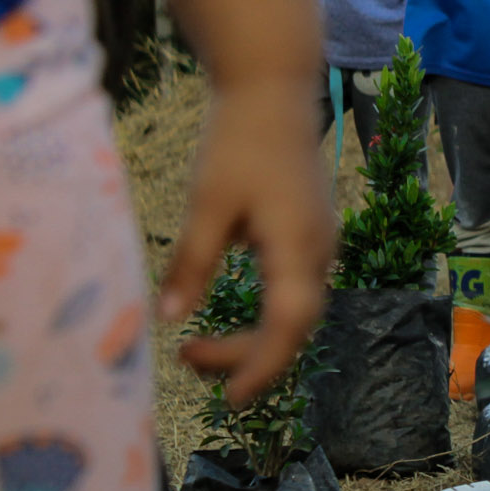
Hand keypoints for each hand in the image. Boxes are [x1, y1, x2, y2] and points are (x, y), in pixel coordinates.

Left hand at [161, 83, 336, 406]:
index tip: (229, 400)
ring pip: (296, 312)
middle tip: (188, 361)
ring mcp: (320, 245)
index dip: (260, 367)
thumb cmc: (238, 141)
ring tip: (198, 346)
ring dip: (254, 337)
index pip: (287, 327)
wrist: (275, 90)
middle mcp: (318, 254)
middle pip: (293, 328)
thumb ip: (191, 263)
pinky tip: (230, 311)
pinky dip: (265, 314)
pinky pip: (295, 291)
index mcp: (296, 248)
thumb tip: (169, 318)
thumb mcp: (205, 204)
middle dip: (246, 357)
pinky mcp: (312, 235)